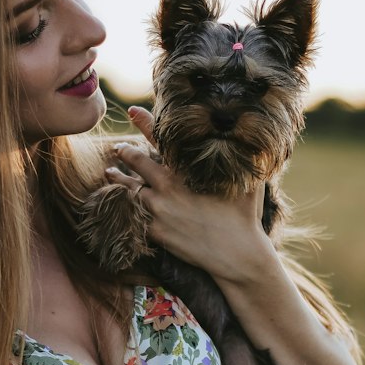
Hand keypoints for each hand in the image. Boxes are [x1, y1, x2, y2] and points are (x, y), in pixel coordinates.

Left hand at [102, 106, 268, 279]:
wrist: (235, 254)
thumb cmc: (244, 217)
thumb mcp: (248, 182)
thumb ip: (246, 159)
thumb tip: (255, 141)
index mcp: (186, 170)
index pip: (160, 139)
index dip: (145, 121)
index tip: (132, 111)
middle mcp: (167, 185)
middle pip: (137, 162)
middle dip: (125, 152)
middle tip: (118, 149)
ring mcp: (158, 209)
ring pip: (130, 189)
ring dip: (118, 179)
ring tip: (109, 172)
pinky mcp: (155, 231)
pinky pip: (133, 216)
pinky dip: (124, 207)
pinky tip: (116, 203)